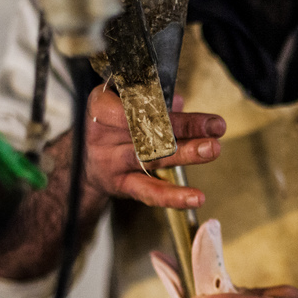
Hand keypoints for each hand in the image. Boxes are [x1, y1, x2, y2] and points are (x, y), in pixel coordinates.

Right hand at [83, 85, 225, 208]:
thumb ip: (150, 100)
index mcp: (101, 106)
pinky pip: (148, 192)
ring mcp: (112, 162)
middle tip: (214, 126)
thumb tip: (177, 100)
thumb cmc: (109, 125)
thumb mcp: (121, 103)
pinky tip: (195, 197)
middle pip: (147, 129)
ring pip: (151, 157)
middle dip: (184, 127)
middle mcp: (104, 134)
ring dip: (185, 154)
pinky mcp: (121, 186)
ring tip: (212, 149)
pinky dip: (173, 196)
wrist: (83, 162)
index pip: (131, 102)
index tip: (180, 102)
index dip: (158, 104)